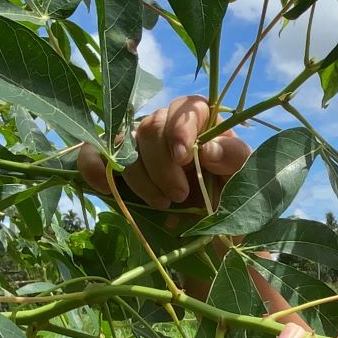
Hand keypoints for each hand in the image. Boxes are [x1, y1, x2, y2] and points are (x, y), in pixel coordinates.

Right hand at [75, 94, 249, 209]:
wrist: (212, 229)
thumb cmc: (231, 197)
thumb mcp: (243, 178)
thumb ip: (234, 158)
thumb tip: (208, 149)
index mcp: (202, 123)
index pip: (186, 107)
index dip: (180, 128)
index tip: (183, 157)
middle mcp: (167, 128)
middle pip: (151, 126)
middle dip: (162, 165)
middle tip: (179, 196)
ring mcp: (139, 145)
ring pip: (124, 143)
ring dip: (139, 176)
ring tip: (161, 204)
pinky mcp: (117, 165)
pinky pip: (94, 154)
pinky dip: (94, 167)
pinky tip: (106, 189)